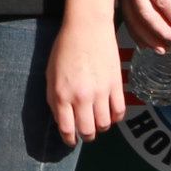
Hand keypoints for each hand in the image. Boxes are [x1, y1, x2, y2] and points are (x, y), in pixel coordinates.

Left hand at [46, 19, 123, 148]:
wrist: (87, 29)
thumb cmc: (64, 49)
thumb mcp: (50, 75)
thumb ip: (53, 99)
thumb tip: (61, 120)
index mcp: (61, 95)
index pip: (67, 129)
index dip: (69, 140)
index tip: (71, 141)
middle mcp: (81, 97)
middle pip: (88, 130)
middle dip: (87, 135)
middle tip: (86, 132)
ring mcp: (101, 93)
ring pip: (105, 124)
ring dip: (102, 127)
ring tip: (98, 122)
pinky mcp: (116, 86)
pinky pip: (120, 112)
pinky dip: (116, 118)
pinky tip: (111, 114)